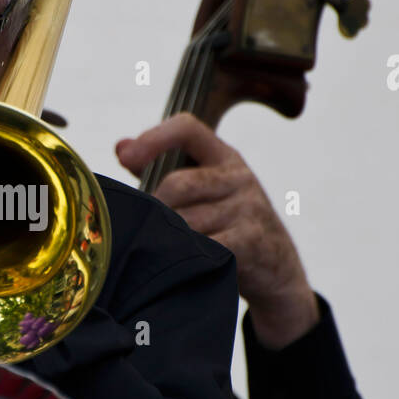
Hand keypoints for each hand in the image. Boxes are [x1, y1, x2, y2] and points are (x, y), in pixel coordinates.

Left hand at [116, 113, 318, 349]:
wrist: (277, 270)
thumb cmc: (226, 227)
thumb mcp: (203, 193)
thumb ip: (163, 170)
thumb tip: (121, 147)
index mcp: (223, 157)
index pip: (187, 128)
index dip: (154, 138)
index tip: (126, 158)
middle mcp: (239, 176)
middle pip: (178, 184)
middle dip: (154, 210)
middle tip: (144, 230)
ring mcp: (249, 206)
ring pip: (187, 221)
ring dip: (168, 239)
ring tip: (162, 250)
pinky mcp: (254, 239)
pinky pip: (206, 246)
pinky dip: (188, 257)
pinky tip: (183, 264)